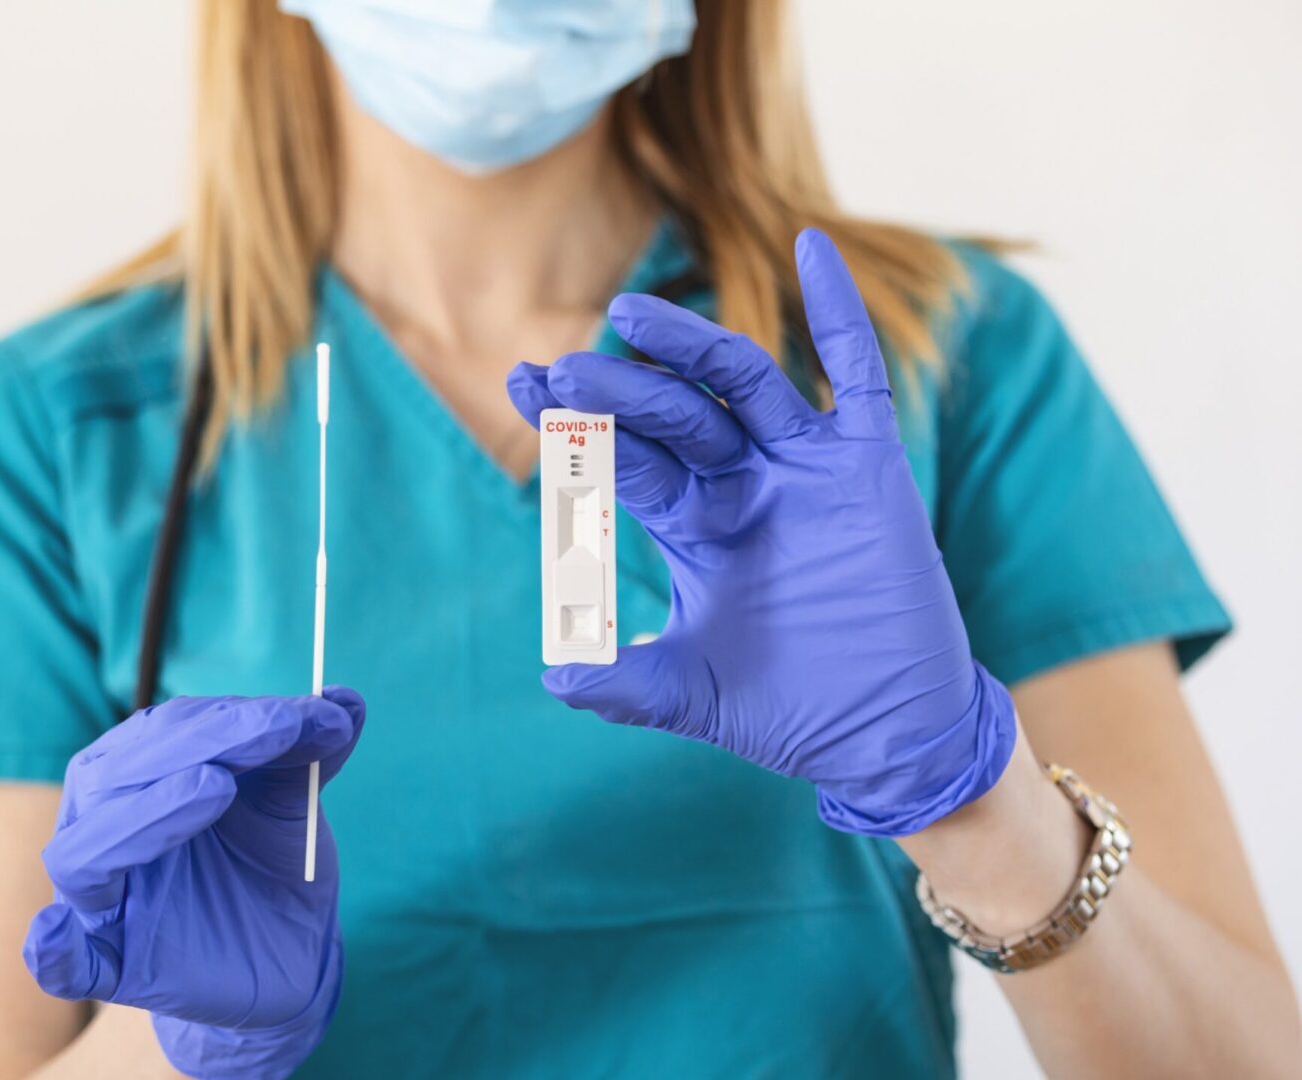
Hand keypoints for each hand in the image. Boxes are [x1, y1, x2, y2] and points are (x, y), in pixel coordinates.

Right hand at [22, 688, 364, 1079]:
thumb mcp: (291, 807)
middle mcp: (104, 826)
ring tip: (214, 784)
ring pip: (87, 853)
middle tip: (277, 731)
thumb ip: (310, 754)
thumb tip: (346, 697)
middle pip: (121, 775)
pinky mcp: (111, 967)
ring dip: (147, 813)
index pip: (169, 729)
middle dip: (203, 744)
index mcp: (139, 774)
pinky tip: (53, 933)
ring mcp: (103, 900)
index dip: (235, 716)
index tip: (304, 714)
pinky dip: (52, 949)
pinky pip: (65, 964)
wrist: (283, 957)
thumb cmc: (268, 867)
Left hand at [507, 229, 1014, 835]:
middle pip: (672, 416)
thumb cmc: (791, 709)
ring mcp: (804, 469)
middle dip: (618, 393)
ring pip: (743, 384)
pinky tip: (812, 248)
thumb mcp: (692, 691)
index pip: (624, 458)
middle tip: (564, 370)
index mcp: (694, 525)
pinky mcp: (868, 467)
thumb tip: (553, 675)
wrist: (888, 733)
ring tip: (632, 314)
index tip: (523, 386)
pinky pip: (858, 377)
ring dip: (691, 346)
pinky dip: (840, 314)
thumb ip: (622, 681)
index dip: (577, 427)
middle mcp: (742, 485)